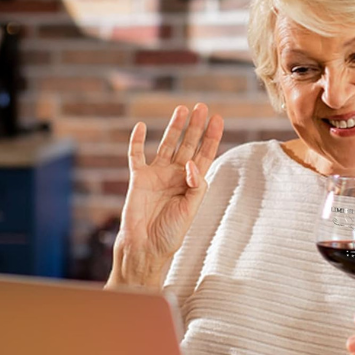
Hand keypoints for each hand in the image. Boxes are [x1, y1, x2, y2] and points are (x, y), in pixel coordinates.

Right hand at [107, 103, 223, 288]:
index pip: (204, 154)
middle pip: (188, 144)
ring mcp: (157, 175)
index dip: (211, 137)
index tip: (218, 119)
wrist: (145, 247)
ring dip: (174, 128)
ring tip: (181, 109)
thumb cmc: (171, 233)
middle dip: (195, 127)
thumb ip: (196, 186)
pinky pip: (136, 155)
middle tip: (201, 107)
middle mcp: (175, 175)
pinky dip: (137, 141)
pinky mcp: (138, 178)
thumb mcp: (191, 210)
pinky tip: (142, 126)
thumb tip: (191, 163)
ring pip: (167, 144)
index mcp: (192, 183)